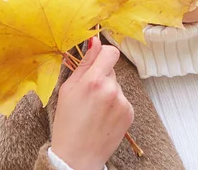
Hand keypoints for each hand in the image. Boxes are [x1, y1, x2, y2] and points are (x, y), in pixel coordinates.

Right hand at [51, 37, 133, 169]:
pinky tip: (103, 117)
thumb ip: (83, 63)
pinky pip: (122, 100)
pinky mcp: (130, 113)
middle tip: (88, 94)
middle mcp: (111, 89)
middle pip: (111, 70)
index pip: (110, 52)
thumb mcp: (68, 89)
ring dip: (108, 92)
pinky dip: (114, 105)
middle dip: (101, 76)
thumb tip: (94, 41)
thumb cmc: (67, 123)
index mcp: (93, 81)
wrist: (77, 156)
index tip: (97, 59)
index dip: (103, 53)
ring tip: (94, 110)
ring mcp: (123, 102)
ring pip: (116, 85)